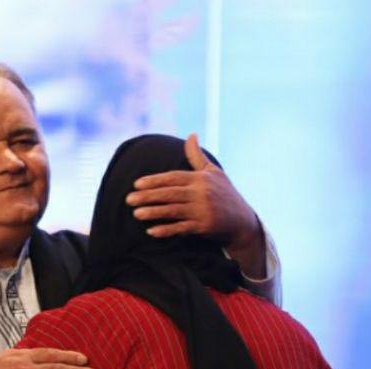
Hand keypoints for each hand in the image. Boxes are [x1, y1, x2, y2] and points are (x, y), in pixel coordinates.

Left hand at [125, 133, 264, 267]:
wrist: (242, 221)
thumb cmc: (225, 195)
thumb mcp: (213, 172)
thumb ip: (197, 156)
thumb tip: (191, 134)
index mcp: (200, 178)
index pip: (172, 177)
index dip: (154, 180)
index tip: (136, 184)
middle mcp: (200, 193)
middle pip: (169, 193)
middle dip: (148, 196)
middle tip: (128, 200)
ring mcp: (202, 210)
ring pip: (172, 210)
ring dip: (153, 212)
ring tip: (136, 214)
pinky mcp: (204, 227)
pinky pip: (181, 228)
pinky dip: (166, 230)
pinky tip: (151, 231)